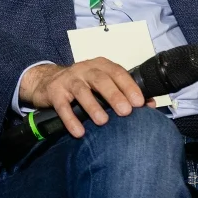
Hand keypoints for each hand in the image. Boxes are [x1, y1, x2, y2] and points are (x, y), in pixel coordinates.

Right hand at [19, 59, 146, 138]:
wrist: (47, 81)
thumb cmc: (82, 84)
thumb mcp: (102, 83)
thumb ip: (124, 92)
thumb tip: (150, 104)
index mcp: (100, 65)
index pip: (117, 72)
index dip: (129, 86)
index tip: (139, 102)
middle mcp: (84, 69)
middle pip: (100, 79)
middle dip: (114, 95)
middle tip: (125, 111)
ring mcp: (68, 79)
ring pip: (81, 90)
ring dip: (92, 106)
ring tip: (102, 121)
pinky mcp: (54, 92)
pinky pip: (62, 105)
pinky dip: (70, 119)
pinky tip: (79, 131)